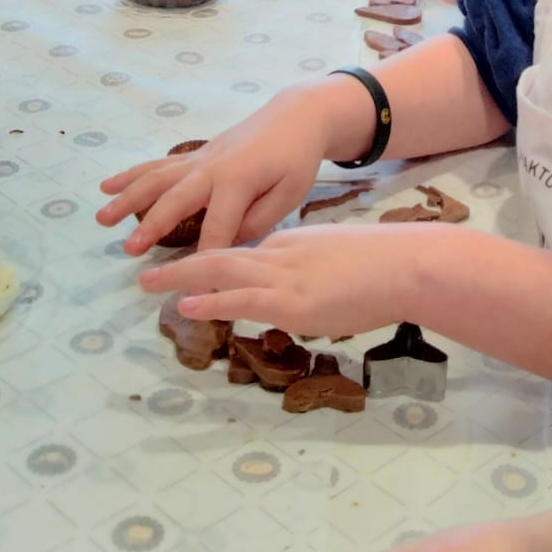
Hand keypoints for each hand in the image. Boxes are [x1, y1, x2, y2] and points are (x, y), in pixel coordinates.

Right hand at [97, 88, 325, 252]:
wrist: (294, 116)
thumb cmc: (296, 159)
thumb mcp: (291, 193)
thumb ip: (259, 219)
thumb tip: (227, 241)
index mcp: (239, 180)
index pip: (218, 228)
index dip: (207, 260)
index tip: (197, 290)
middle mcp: (212, 167)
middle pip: (176, 199)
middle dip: (152, 225)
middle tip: (129, 250)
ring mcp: (200, 158)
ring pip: (157, 178)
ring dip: (128, 198)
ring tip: (102, 219)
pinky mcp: (195, 155)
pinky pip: (158, 165)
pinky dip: (131, 174)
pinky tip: (107, 186)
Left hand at [138, 223, 418, 338]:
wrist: (404, 265)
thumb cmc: (382, 265)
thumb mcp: (335, 259)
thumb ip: (310, 272)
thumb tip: (299, 296)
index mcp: (291, 245)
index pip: (244, 255)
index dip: (211, 264)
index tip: (186, 273)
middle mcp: (280, 255)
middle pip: (220, 255)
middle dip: (181, 265)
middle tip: (147, 274)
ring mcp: (284, 278)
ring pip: (221, 271)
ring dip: (181, 278)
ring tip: (148, 285)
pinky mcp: (292, 303)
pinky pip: (241, 299)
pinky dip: (210, 301)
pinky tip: (186, 306)